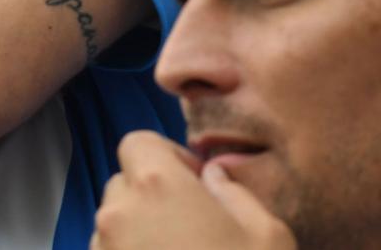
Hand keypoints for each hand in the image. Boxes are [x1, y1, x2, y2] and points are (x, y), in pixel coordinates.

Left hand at [91, 131, 295, 249]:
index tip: (193, 184)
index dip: (166, 157)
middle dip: (151, 198)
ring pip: (113, 230)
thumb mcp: (267, 234)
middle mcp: (118, 217)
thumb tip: (214, 177)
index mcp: (157, 186)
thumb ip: (235, 192)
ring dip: (138, 237)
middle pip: (123, 186)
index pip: (138, 144)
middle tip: (191, 227)